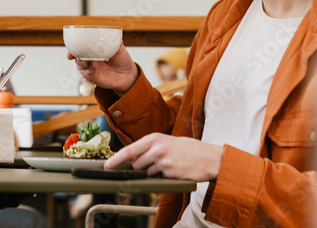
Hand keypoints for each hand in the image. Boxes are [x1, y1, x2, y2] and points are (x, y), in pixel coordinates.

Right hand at [67, 43, 138, 94]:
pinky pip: (87, 72)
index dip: (75, 43)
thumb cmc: (122, 60)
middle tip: (72, 53)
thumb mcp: (119, 48)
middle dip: (72, 53)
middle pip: (76, 54)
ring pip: (79, 63)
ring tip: (86, 59)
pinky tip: (93, 66)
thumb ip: (114, 41)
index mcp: (93, 49)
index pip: (81, 45)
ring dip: (80, 60)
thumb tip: (112, 33)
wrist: (128, 75)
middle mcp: (89, 58)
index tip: (72, 42)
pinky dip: (88, 68)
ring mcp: (90, 67)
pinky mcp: (92, 76)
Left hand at [106, 133, 223, 180]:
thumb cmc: (189, 149)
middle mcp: (156, 149)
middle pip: (136, 164)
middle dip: (141, 166)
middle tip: (156, 163)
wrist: (210, 157)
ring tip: (170, 164)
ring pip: (147, 173)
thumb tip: (133, 157)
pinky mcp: (170, 173)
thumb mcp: (167, 141)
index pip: (128, 151)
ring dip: (153, 172)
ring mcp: (163, 162)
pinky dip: (164, 177)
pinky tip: (175, 170)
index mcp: (153, 138)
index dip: (115, 160)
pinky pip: (159, 179)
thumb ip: (150, 147)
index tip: (107, 167)